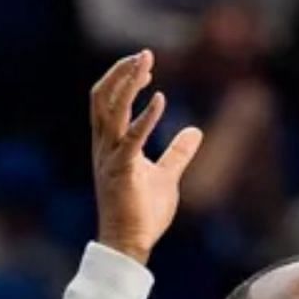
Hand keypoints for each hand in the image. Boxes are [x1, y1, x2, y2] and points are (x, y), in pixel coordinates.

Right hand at [91, 50, 202, 264]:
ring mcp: (110, 158)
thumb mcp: (167, 175)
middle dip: (122, 72)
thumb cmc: (143, 213)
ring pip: (110, 110)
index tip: (146, 66)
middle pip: (103, 97)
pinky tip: (160, 100)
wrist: (131, 244)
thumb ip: (178, 152)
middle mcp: (104, 146)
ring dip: (128, 83)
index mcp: (111, 144)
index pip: (107, 101)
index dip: (124, 80)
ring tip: (146, 63)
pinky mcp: (121, 172)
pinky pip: (131, 139)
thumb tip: (196, 132)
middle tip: (144, 54)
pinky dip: (145, 118)